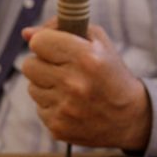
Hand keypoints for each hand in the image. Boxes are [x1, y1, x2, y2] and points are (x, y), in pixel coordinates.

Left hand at [21, 23, 151, 149]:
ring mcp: (64, 108)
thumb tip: (26, 33)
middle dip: (42, 64)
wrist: (130, 117)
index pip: (38, 42)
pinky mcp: (58, 127)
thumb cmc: (112, 74)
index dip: (44, 42)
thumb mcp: (98, 43)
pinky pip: (39, 109)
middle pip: (28, 65)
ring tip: (69, 89)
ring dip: (46, 86)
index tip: (52, 47)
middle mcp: (73, 83)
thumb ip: (62, 29)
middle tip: (60, 68)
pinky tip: (71, 106)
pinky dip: (52, 106)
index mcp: (85, 58)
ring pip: (32, 88)